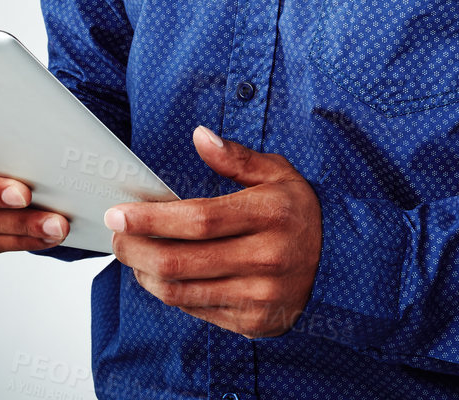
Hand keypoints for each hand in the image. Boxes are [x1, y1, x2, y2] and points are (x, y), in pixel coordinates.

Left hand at [104, 125, 321, 337]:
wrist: (342, 262)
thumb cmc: (299, 212)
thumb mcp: (278, 174)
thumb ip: (236, 158)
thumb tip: (200, 136)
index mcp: (270, 215)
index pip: (199, 219)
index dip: (152, 218)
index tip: (119, 213)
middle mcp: (266, 259)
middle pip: (181, 261)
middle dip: (136, 250)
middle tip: (116, 237)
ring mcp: (260, 295)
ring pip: (181, 292)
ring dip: (145, 274)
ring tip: (133, 255)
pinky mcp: (254, 322)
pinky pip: (197, 310)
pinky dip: (170, 292)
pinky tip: (161, 274)